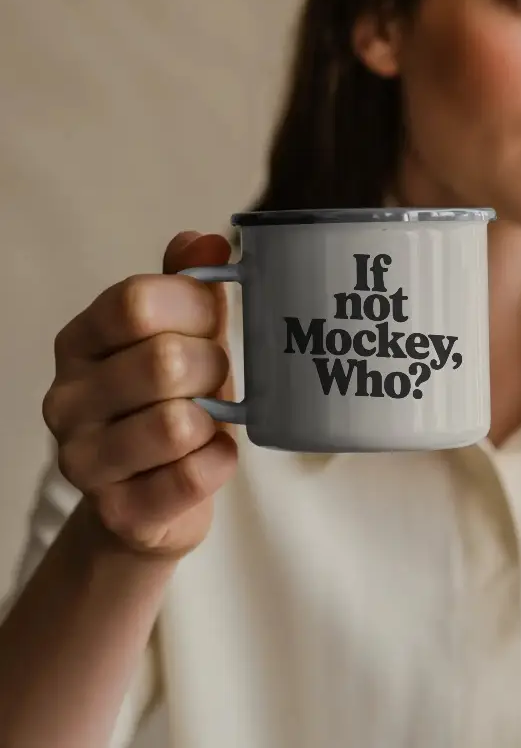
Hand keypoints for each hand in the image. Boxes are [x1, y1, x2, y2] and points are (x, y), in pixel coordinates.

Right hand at [42, 232, 238, 558]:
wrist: (151, 501)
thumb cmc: (172, 402)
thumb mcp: (181, 334)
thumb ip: (188, 284)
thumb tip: (205, 240)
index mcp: (80, 342)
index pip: (136, 302)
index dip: (195, 305)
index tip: (213, 319)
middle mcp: (67, 399)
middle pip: (164, 362)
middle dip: (213, 367)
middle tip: (215, 379)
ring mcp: (83, 461)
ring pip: (177, 424)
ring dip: (215, 418)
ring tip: (210, 419)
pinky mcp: (118, 512)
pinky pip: (192, 477)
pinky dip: (219, 462)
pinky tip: (212, 456)